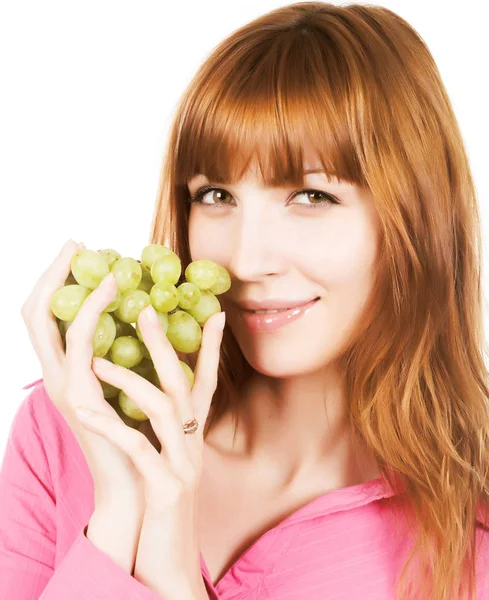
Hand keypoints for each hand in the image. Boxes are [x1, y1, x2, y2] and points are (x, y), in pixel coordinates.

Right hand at [20, 239, 145, 512]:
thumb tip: (155, 316)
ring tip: (99, 260)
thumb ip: (135, 354)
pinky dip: (91, 315)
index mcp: (70, 370)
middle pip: (37, 314)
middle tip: (77, 242)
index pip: (49, 317)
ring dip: (73, 288)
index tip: (79, 249)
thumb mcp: (135, 384)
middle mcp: (58, 375)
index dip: (57, 281)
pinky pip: (80, 349)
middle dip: (53, 273)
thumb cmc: (140, 434)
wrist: (137, 484)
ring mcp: (65, 388)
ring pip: (52, 326)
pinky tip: (114, 293)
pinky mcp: (81, 401)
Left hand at [73, 290, 225, 597]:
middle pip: (183, 385)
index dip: (211, 348)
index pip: (206, 383)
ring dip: (131, 381)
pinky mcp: (167, 488)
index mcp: (193, 437)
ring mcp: (183, 464)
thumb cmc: (163, 507)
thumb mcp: (170, 461)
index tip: (215, 314)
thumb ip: (168, 432)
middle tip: (145, 310)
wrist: (170, 560)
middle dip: (165, 345)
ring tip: (96, 362)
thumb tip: (153, 400)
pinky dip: (113, 426)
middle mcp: (193, 445)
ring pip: (164, 409)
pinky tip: (88, 410)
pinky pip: (138, 448)